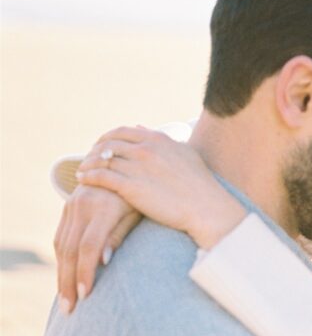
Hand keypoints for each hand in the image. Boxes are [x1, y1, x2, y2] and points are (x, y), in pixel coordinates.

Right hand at [54, 185, 140, 312]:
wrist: (125, 165)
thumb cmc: (143, 195)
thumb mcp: (137, 212)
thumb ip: (119, 234)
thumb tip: (103, 261)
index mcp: (103, 208)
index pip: (88, 247)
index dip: (85, 272)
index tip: (85, 295)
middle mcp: (83, 205)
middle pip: (70, 250)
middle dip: (68, 282)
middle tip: (70, 309)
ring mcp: (72, 205)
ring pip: (61, 245)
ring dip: (61, 275)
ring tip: (65, 300)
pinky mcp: (68, 206)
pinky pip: (60, 237)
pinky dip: (61, 260)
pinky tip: (64, 278)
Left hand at [77, 127, 246, 249]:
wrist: (206, 207)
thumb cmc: (200, 184)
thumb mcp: (184, 153)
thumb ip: (163, 140)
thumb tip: (142, 129)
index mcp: (157, 139)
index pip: (122, 132)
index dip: (107, 138)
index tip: (100, 147)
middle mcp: (145, 148)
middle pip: (108, 144)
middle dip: (94, 151)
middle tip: (88, 160)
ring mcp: (137, 167)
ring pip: (101, 159)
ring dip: (88, 164)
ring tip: (82, 171)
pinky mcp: (131, 187)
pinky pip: (101, 176)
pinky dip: (89, 176)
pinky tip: (83, 180)